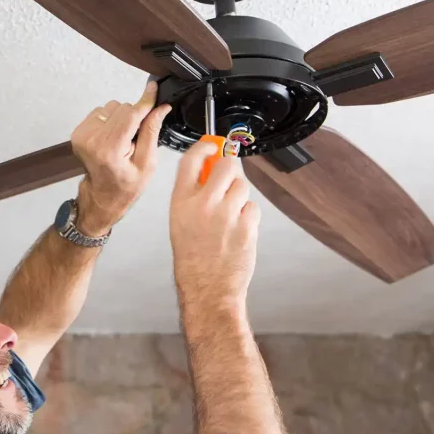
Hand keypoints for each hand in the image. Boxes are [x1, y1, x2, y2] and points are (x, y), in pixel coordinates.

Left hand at [70, 82, 171, 235]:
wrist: (103, 196)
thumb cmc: (127, 185)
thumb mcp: (148, 163)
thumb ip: (151, 131)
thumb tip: (160, 107)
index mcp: (110, 149)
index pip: (131, 115)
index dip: (145, 101)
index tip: (154, 88)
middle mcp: (92, 139)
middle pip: (122, 108)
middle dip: (134, 118)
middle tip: (135, 139)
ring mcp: (82, 135)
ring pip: (111, 107)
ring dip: (121, 119)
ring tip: (123, 140)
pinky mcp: (78, 132)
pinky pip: (100, 112)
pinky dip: (110, 121)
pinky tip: (113, 138)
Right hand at [170, 141, 260, 308]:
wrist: (208, 288)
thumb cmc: (193, 260)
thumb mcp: (180, 222)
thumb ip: (193, 195)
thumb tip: (212, 170)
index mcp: (181, 202)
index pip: (192, 159)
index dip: (206, 146)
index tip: (214, 144)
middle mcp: (204, 204)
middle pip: (226, 165)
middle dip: (232, 168)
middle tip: (230, 176)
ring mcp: (226, 215)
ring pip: (243, 187)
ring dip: (240, 196)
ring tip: (231, 215)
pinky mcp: (246, 226)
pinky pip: (252, 208)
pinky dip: (249, 215)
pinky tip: (238, 230)